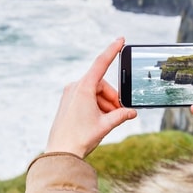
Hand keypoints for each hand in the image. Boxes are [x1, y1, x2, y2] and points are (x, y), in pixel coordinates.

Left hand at [45, 38, 137, 158]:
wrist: (60, 153)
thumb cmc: (81, 138)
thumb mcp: (106, 125)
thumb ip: (121, 115)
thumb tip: (132, 112)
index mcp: (83, 88)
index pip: (101, 63)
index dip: (112, 50)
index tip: (121, 40)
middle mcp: (74, 87)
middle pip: (101, 85)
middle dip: (112, 98)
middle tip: (120, 113)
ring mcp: (69, 94)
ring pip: (95, 93)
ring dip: (105, 104)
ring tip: (108, 121)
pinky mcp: (67, 102)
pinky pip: (86, 98)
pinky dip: (96, 106)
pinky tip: (99, 121)